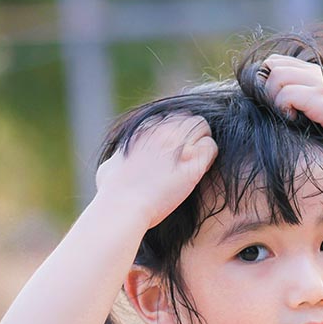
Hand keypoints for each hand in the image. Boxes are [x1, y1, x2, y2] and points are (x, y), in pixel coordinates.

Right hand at [95, 114, 217, 228]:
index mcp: (143, 129)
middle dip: (192, 132)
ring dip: (202, 140)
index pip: (169, 117)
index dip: (175, 131)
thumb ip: (121, 155)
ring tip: (199, 158)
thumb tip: (122, 157)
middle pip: (188, 118)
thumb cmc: (112, 192)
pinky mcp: (192, 164)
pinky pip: (211, 147)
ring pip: (202, 127)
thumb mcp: (111, 164)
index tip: (175, 145)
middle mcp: (162, 132)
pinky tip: (202, 168)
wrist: (123, 206)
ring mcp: (178, 146)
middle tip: (192, 150)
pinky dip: (210, 155)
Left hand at [260, 54, 322, 160]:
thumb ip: (316, 100)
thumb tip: (293, 109)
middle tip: (279, 109)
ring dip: (274, 98)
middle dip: (267, 88)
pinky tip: (295, 120)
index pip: (280, 61)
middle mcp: (319, 75)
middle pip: (273, 65)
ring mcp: (321, 87)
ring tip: (287, 115)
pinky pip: (289, 95)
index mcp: (320, 74)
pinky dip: (284, 108)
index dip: (269, 79)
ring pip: (277, 77)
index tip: (276, 102)